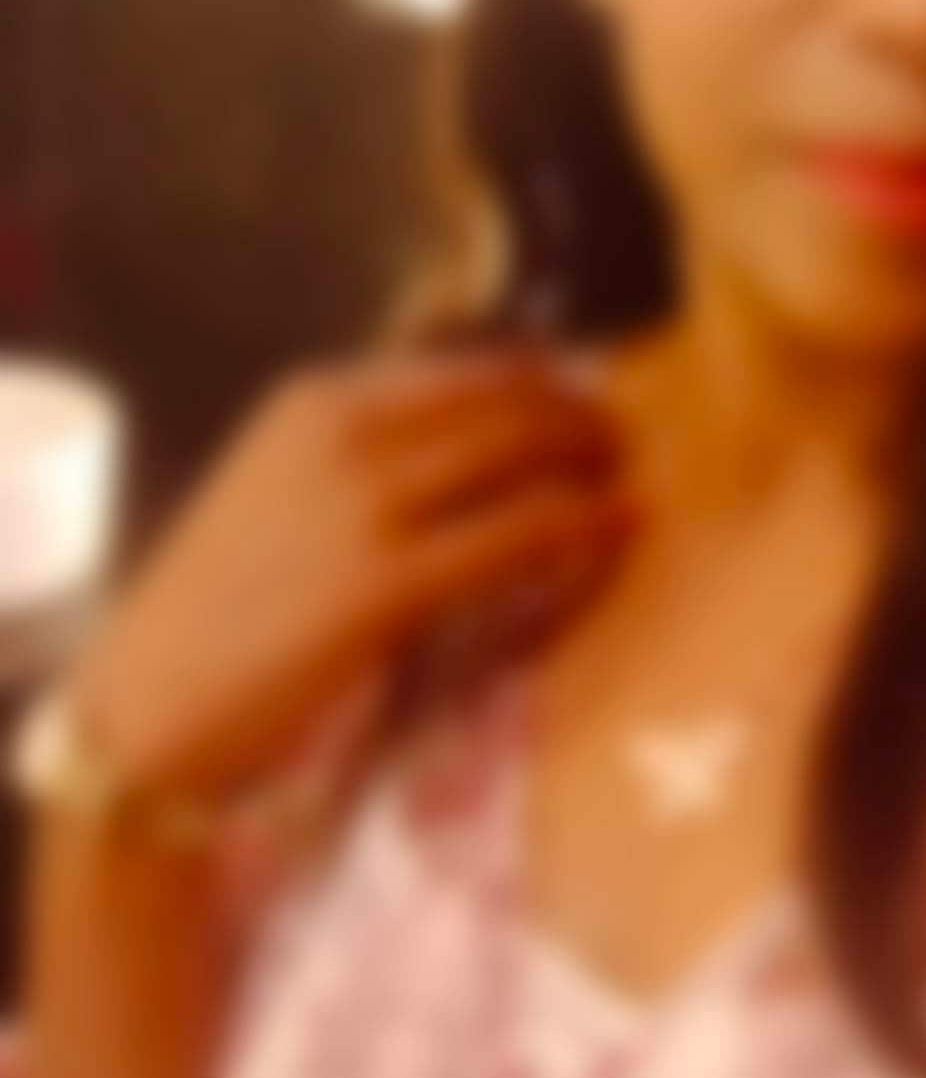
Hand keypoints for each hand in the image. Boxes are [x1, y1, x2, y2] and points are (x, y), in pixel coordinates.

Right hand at [65, 349, 637, 806]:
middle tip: (622, 443)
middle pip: (509, 400)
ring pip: (526, 454)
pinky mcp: (385, 583)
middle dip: (581, 417)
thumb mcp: (285, 490)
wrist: (147, 711)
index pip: (469, 367)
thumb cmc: (225, 611)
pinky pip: (522, 533)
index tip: (584, 402)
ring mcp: (363, 505)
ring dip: (593, 463)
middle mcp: (342, 433)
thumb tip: (488, 435)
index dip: (544, 382)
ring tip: (627, 483)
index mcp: (317, 400)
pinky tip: (621, 528)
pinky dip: (587, 523)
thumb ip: (372, 454)